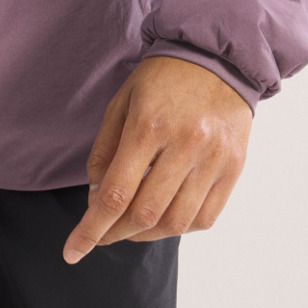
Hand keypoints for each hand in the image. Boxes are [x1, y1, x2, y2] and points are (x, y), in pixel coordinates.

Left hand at [62, 55, 252, 262]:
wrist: (217, 56)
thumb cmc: (162, 78)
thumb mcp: (122, 102)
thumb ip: (105, 151)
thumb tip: (95, 198)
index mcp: (148, 125)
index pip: (116, 195)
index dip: (91, 229)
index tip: (73, 251)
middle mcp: (184, 145)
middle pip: (145, 214)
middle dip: (115, 233)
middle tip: (101, 233)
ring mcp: (213, 158)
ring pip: (176, 223)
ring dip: (146, 235)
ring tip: (131, 227)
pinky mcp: (234, 167)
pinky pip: (205, 217)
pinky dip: (180, 227)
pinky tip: (164, 217)